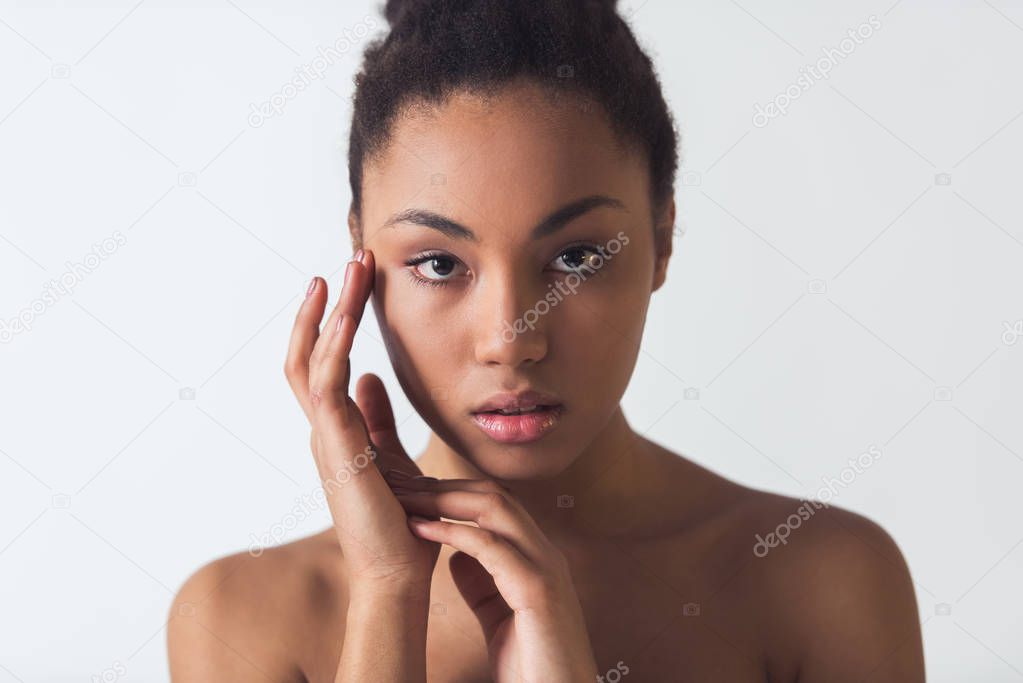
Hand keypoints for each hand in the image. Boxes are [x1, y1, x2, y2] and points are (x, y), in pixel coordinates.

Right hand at [285, 249, 439, 593]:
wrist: (398, 572)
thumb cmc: (398, 520)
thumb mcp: (388, 455)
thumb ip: (375, 418)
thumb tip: (370, 377)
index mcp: (334, 429)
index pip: (320, 362)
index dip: (328, 321)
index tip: (347, 281)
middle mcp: (322, 428)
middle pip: (308, 352)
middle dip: (326, 304)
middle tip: (349, 260)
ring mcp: (323, 437)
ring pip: (312, 360)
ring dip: (330, 313)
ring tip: (348, 270)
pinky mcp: (335, 446)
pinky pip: (326, 384)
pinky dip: (333, 346)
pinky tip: (346, 315)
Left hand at [384, 475, 599, 681]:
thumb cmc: (532, 668)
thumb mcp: (500, 618)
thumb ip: (484, 584)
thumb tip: (457, 557)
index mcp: (537, 559)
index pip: (497, 505)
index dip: (454, 492)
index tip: (413, 491)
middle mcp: (546, 555)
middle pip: (494, 495)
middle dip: (445, 485)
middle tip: (401, 483)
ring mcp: (545, 569)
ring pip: (495, 508)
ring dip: (444, 497)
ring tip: (405, 497)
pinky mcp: (538, 591)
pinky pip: (490, 546)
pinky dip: (452, 531)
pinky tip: (420, 529)